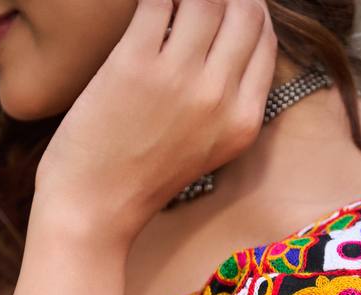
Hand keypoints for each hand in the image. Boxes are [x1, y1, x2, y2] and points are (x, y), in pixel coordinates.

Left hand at [34, 0, 276, 248]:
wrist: (96, 209)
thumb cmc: (141, 179)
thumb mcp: (205, 148)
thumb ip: (223, 101)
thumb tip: (219, 40)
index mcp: (243, 121)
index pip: (264, 38)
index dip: (247, 9)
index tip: (225, 3)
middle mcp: (220, 98)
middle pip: (245, 9)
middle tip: (195, 0)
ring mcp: (180, 79)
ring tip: (169, 4)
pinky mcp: (136, 63)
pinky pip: (157, 0)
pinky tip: (145, 5)